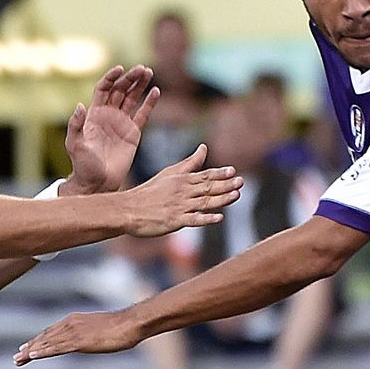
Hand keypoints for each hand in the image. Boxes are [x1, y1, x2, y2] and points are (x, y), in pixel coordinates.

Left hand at [16, 310, 144, 364]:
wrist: (130, 323)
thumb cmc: (122, 327)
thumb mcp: (101, 330)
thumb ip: (90, 334)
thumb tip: (89, 340)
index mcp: (75, 320)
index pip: (51, 331)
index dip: (38, 341)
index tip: (27, 348)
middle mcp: (70, 324)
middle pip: (45, 337)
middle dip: (30, 347)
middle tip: (16, 357)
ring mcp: (74, 332)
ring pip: (47, 343)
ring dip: (31, 351)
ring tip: (18, 359)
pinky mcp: (79, 341)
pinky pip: (57, 348)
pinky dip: (43, 352)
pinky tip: (32, 356)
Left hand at [61, 65, 157, 195]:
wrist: (97, 182)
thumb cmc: (82, 165)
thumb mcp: (75, 144)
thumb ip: (76, 125)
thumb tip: (80, 105)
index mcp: (94, 114)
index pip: (103, 89)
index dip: (111, 78)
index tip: (120, 69)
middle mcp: (108, 115)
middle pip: (120, 90)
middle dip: (130, 78)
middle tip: (142, 69)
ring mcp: (121, 124)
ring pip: (132, 99)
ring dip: (140, 85)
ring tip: (149, 72)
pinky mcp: (133, 134)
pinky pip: (143, 115)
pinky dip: (149, 103)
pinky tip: (156, 92)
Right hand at [126, 144, 241, 237]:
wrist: (128, 209)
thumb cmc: (149, 191)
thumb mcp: (169, 173)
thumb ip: (189, 162)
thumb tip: (204, 147)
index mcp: (182, 180)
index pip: (204, 176)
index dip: (219, 174)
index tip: (233, 171)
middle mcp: (182, 191)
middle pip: (207, 187)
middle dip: (225, 184)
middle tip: (240, 182)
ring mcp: (179, 206)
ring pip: (204, 202)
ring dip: (221, 199)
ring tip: (236, 195)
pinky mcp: (175, 221)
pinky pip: (193, 220)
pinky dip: (206, 218)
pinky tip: (219, 217)